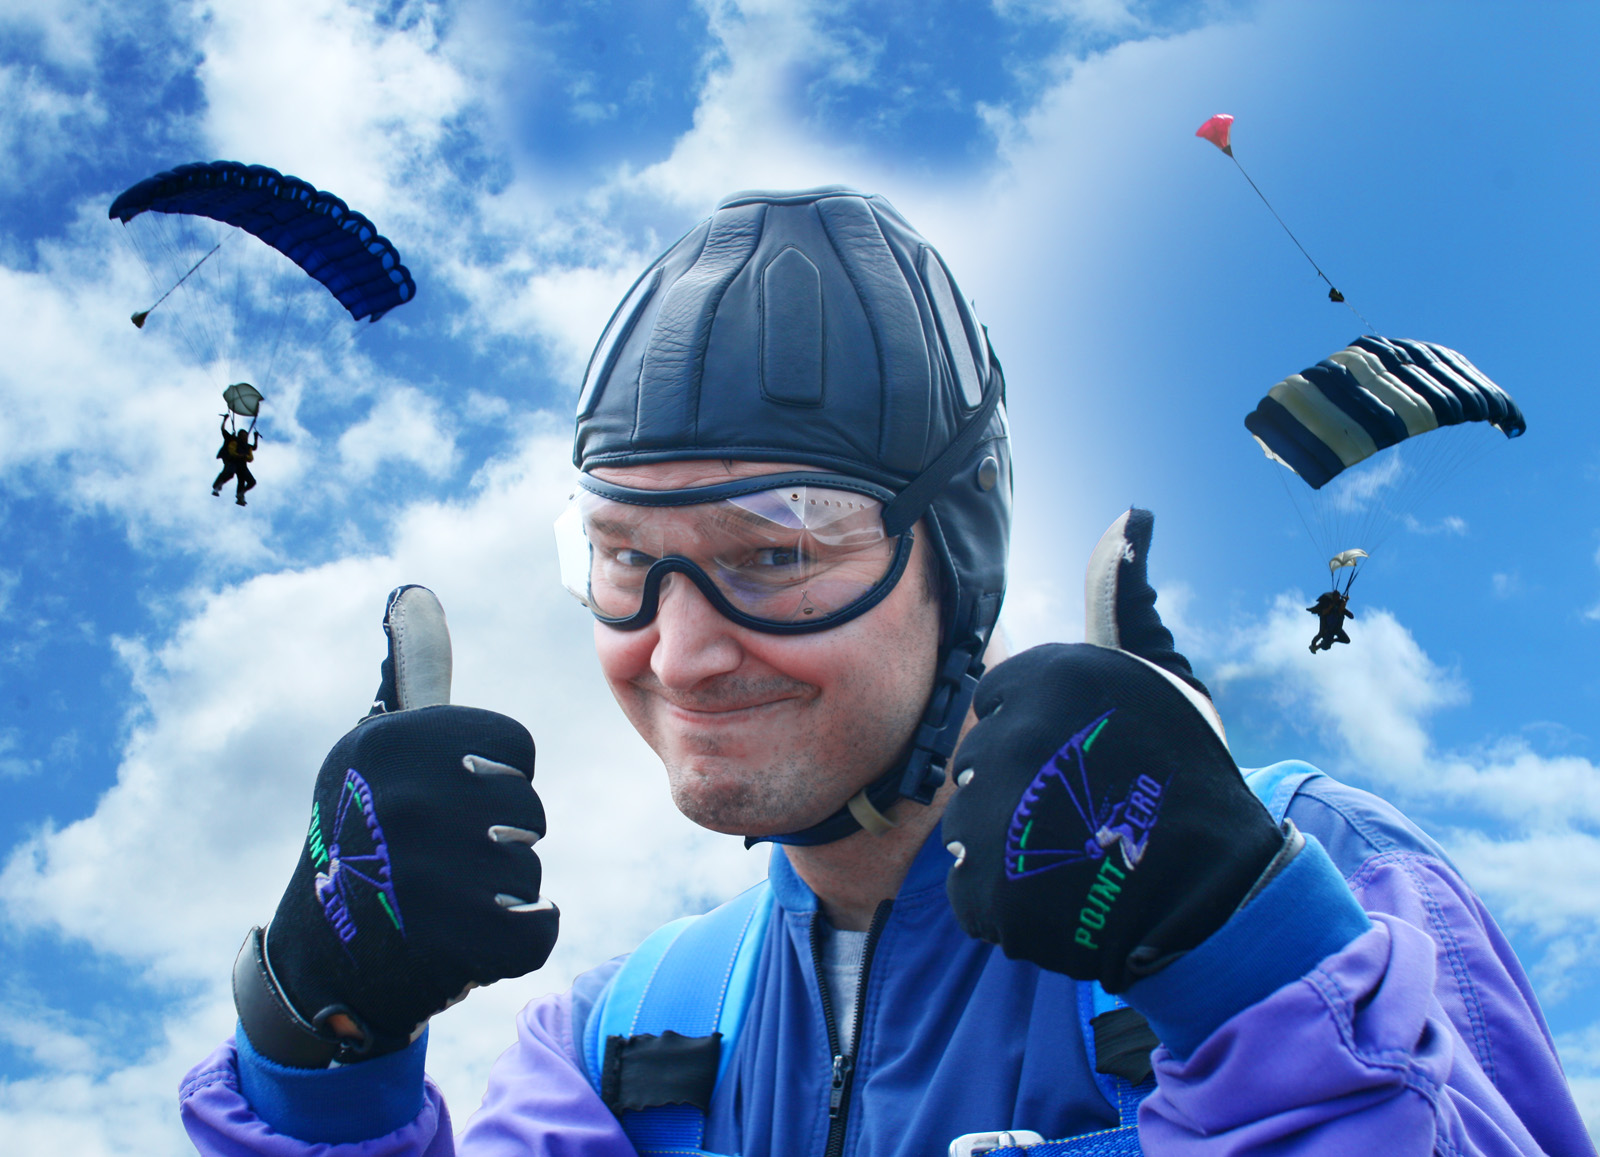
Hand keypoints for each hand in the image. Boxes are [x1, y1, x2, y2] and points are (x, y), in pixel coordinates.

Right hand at [234, 586, 558, 1065]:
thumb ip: (413, 675)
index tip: (445, 804)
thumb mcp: (377, 751)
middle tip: (438, 863)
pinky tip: (475, 937)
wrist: (320, 962)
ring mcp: (420, 875)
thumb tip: (413, 591)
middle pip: (527, 812)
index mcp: (390, 743)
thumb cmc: (364, 838)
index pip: (515, 750)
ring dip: (499, 896)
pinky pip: (537, 930)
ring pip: (529, 873)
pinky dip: (520, 938)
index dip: (495, 782)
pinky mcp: (443, 942)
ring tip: (442, 902)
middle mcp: (401, 800)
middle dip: (498, 843)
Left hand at [942, 510, 1287, 991]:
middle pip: (978, 762)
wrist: (1220, 891)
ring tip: (1075, 855)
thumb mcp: (1162, 674)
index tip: (1084, 756)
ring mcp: (1000, 817)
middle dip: (1021, 786)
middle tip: (1085, 809)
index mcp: (1048, 676)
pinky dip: (1006, 903)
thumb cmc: (1187, 774)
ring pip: (969, 826)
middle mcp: (1016, 737)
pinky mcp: (990, 891)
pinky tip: (1059, 897)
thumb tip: (1128, 519)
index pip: (996, 700)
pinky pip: (971, 889)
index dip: (1038, 732)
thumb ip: (1125, 600)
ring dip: (1010, 846)